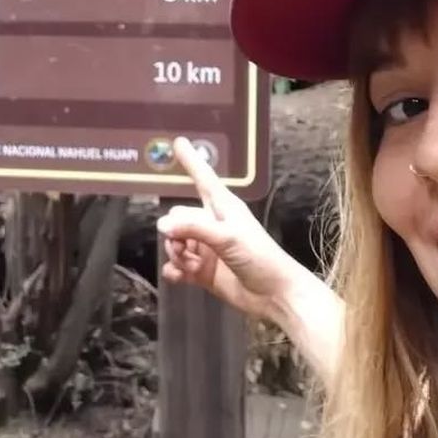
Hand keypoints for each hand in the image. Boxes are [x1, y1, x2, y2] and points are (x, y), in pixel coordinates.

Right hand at [158, 136, 307, 324]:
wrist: (275, 295)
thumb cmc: (261, 257)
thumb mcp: (228, 237)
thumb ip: (194, 228)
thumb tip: (163, 225)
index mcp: (223, 208)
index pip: (203, 178)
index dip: (191, 161)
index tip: (179, 142)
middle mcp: (213, 225)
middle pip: (178, 217)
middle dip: (175, 232)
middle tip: (184, 246)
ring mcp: (207, 249)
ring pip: (175, 242)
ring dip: (176, 253)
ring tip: (190, 265)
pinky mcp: (203, 271)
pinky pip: (177, 266)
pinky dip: (174, 270)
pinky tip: (177, 276)